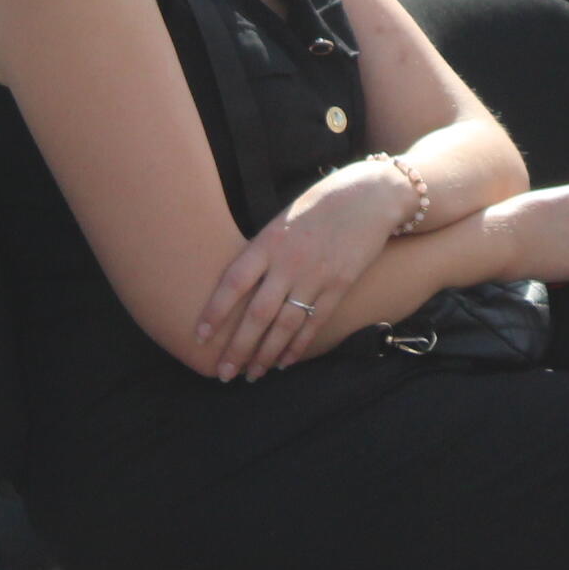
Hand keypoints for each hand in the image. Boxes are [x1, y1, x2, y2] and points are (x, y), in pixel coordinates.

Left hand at [193, 156, 417, 380]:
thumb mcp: (282, 220)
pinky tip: (285, 362)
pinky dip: (298, 346)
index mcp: (269, 241)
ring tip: (253, 374)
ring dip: (267, 354)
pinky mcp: (340, 285)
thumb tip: (238, 287)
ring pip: (285, 325)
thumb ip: (263, 252)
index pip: (234, 282)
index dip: (215, 311)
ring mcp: (317, 275)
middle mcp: (290, 261)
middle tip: (225, 373)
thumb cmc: (319, 205)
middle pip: (258, 313)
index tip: (200, 336)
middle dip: (239, 347)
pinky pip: (314, 323)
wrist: (369, 195)